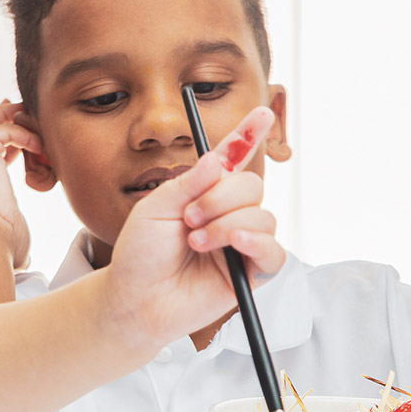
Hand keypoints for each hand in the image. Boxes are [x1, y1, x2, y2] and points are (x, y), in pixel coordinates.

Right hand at [0, 100, 41, 269]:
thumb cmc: (3, 240)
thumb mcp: (13, 228)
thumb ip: (16, 230)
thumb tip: (24, 263)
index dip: (11, 132)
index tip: (30, 129)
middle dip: (12, 113)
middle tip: (30, 107)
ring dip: (26, 125)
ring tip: (45, 137)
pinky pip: (8, 127)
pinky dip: (28, 136)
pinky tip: (41, 150)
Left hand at [106, 107, 284, 349]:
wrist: (136, 298)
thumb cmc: (141, 255)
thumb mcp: (153, 209)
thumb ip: (187, 183)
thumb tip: (219, 159)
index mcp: (203, 193)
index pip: (231, 160)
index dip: (247, 135)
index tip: (262, 113)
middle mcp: (227, 214)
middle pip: (251, 186)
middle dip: (220, 198)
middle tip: (189, 218)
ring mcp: (241, 242)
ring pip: (261, 216)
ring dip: (226, 225)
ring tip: (195, 242)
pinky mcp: (251, 272)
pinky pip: (274, 251)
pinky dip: (256, 243)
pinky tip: (233, 245)